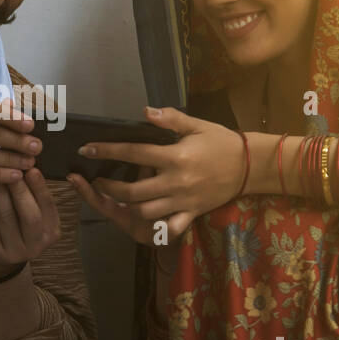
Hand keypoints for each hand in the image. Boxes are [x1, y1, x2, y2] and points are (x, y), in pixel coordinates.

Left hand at [0, 168, 60, 278]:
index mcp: (51, 232)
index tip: (33, 168)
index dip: (40, 188)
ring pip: (5, 214)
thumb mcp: (31, 214)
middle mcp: (35, 245)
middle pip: (30, 215)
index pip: (48, 207)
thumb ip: (32, 194)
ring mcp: (12, 250)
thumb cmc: (15, 225)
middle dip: (21, 189)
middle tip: (12, 168)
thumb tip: (26, 160)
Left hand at [67, 106, 245, 240]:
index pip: (134, 153)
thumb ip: (170, 119)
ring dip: (126, 207)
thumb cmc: (221, 142)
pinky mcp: (192, 212)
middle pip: (132, 191)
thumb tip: (145, 112)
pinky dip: (155, 227)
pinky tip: (144, 221)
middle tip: (98, 181)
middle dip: (108, 187)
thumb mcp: (197, 125)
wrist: (250, 165)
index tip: (87, 149)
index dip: (107, 150)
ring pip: (146, 211)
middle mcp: (176, 181)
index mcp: (175, 156)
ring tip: (116, 198)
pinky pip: (171, 226)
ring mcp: (183, 200)